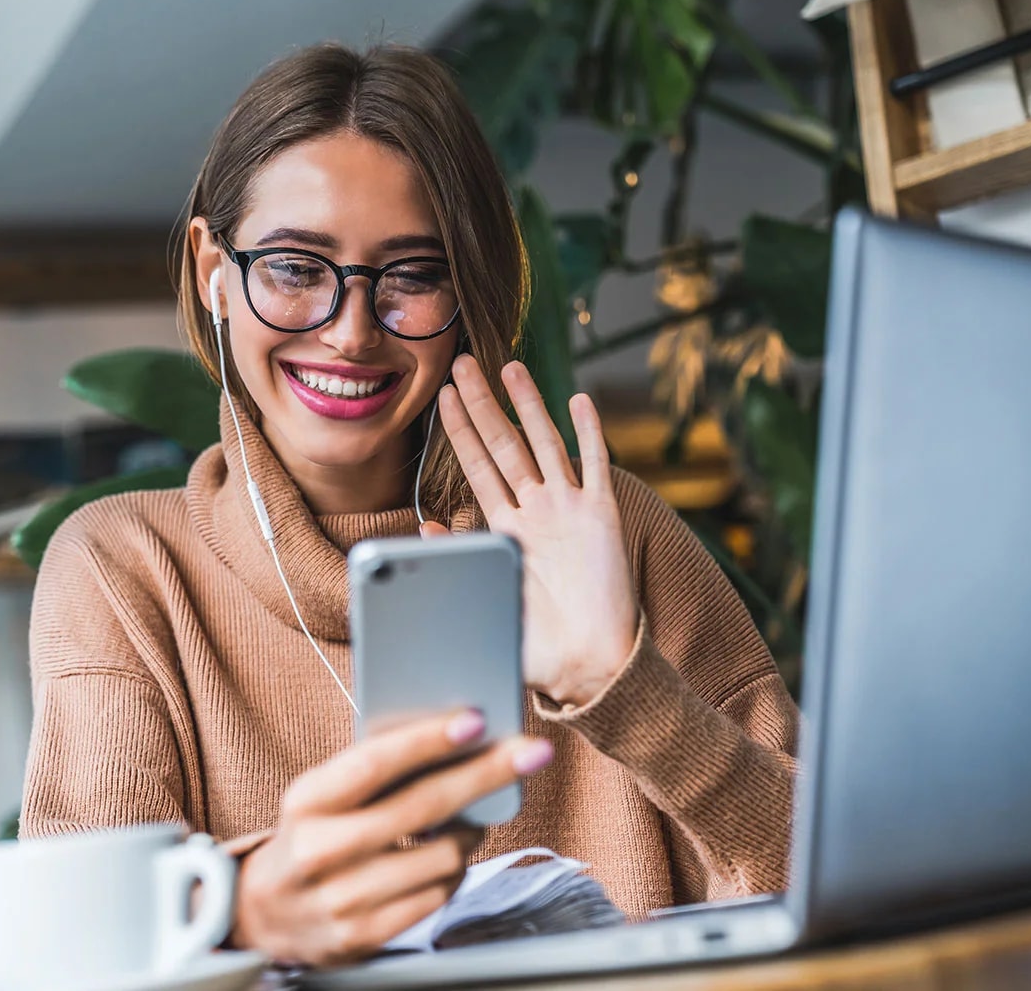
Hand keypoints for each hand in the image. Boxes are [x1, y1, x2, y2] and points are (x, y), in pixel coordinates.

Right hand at [228, 710, 553, 966]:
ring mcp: (342, 899)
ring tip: (474, 817)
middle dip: (486, 774)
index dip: (428, 740)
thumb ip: (369, 773)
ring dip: (472, 831)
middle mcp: (319, 850)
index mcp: (306, 802)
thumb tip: (450, 741)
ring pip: (442, 857)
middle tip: (529, 753)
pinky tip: (451, 856)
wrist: (262, 914)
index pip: (374, 763)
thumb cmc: (307, 837)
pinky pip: (437, 896)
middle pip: (423, 807)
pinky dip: (455, 871)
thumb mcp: (319, 797)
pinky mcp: (364, 936)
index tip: (475, 721)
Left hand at [425, 355, 638, 706]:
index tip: (441, 398)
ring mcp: (570, 509)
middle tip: (461, 364)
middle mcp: (536, 511)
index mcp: (507, 530)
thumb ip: (460, 563)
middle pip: (504, 444)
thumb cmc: (540, 646)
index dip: (459, 432)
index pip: (476, 469)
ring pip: (545, 444)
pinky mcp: (603, 516)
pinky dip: (589, 432)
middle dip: (482, 404)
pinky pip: (594, 466)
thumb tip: (428, 529)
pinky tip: (578, 400)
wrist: (590, 667)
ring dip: (528, 406)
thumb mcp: (487, 602)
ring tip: (510, 367)